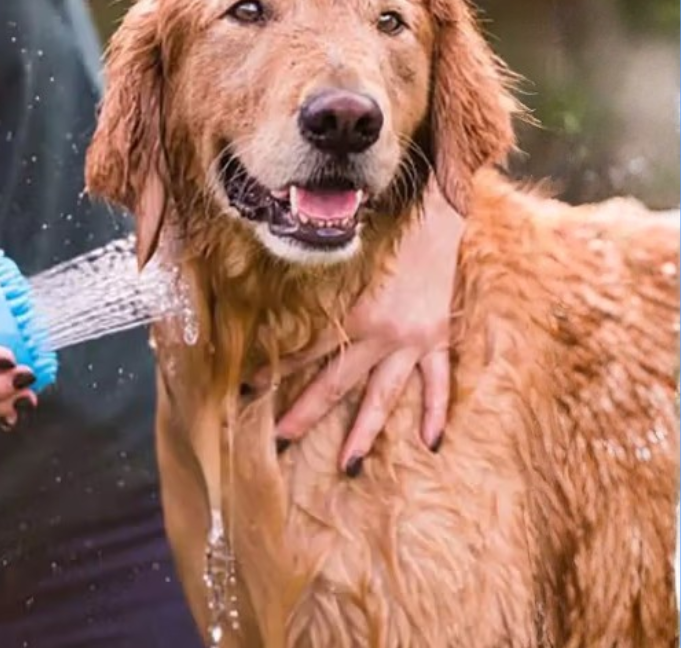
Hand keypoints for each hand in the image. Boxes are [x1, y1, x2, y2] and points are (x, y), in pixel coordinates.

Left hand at [269, 182, 461, 472]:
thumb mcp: (350, 261)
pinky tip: (431, 444)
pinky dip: (435, 412)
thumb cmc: (387, 235)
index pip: (307, 350)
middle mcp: (382, 334)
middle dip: (306, 413)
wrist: (436, 222)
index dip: (277, 370)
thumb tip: (285, 300)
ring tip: (347, 467)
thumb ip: (325, 287)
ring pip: (384, 397)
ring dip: (364, 433)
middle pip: (337, 383)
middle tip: (280, 441)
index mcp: (354, 314)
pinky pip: (437, 384)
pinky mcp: (438, 341)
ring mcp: (412, 342)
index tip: (250, 389)